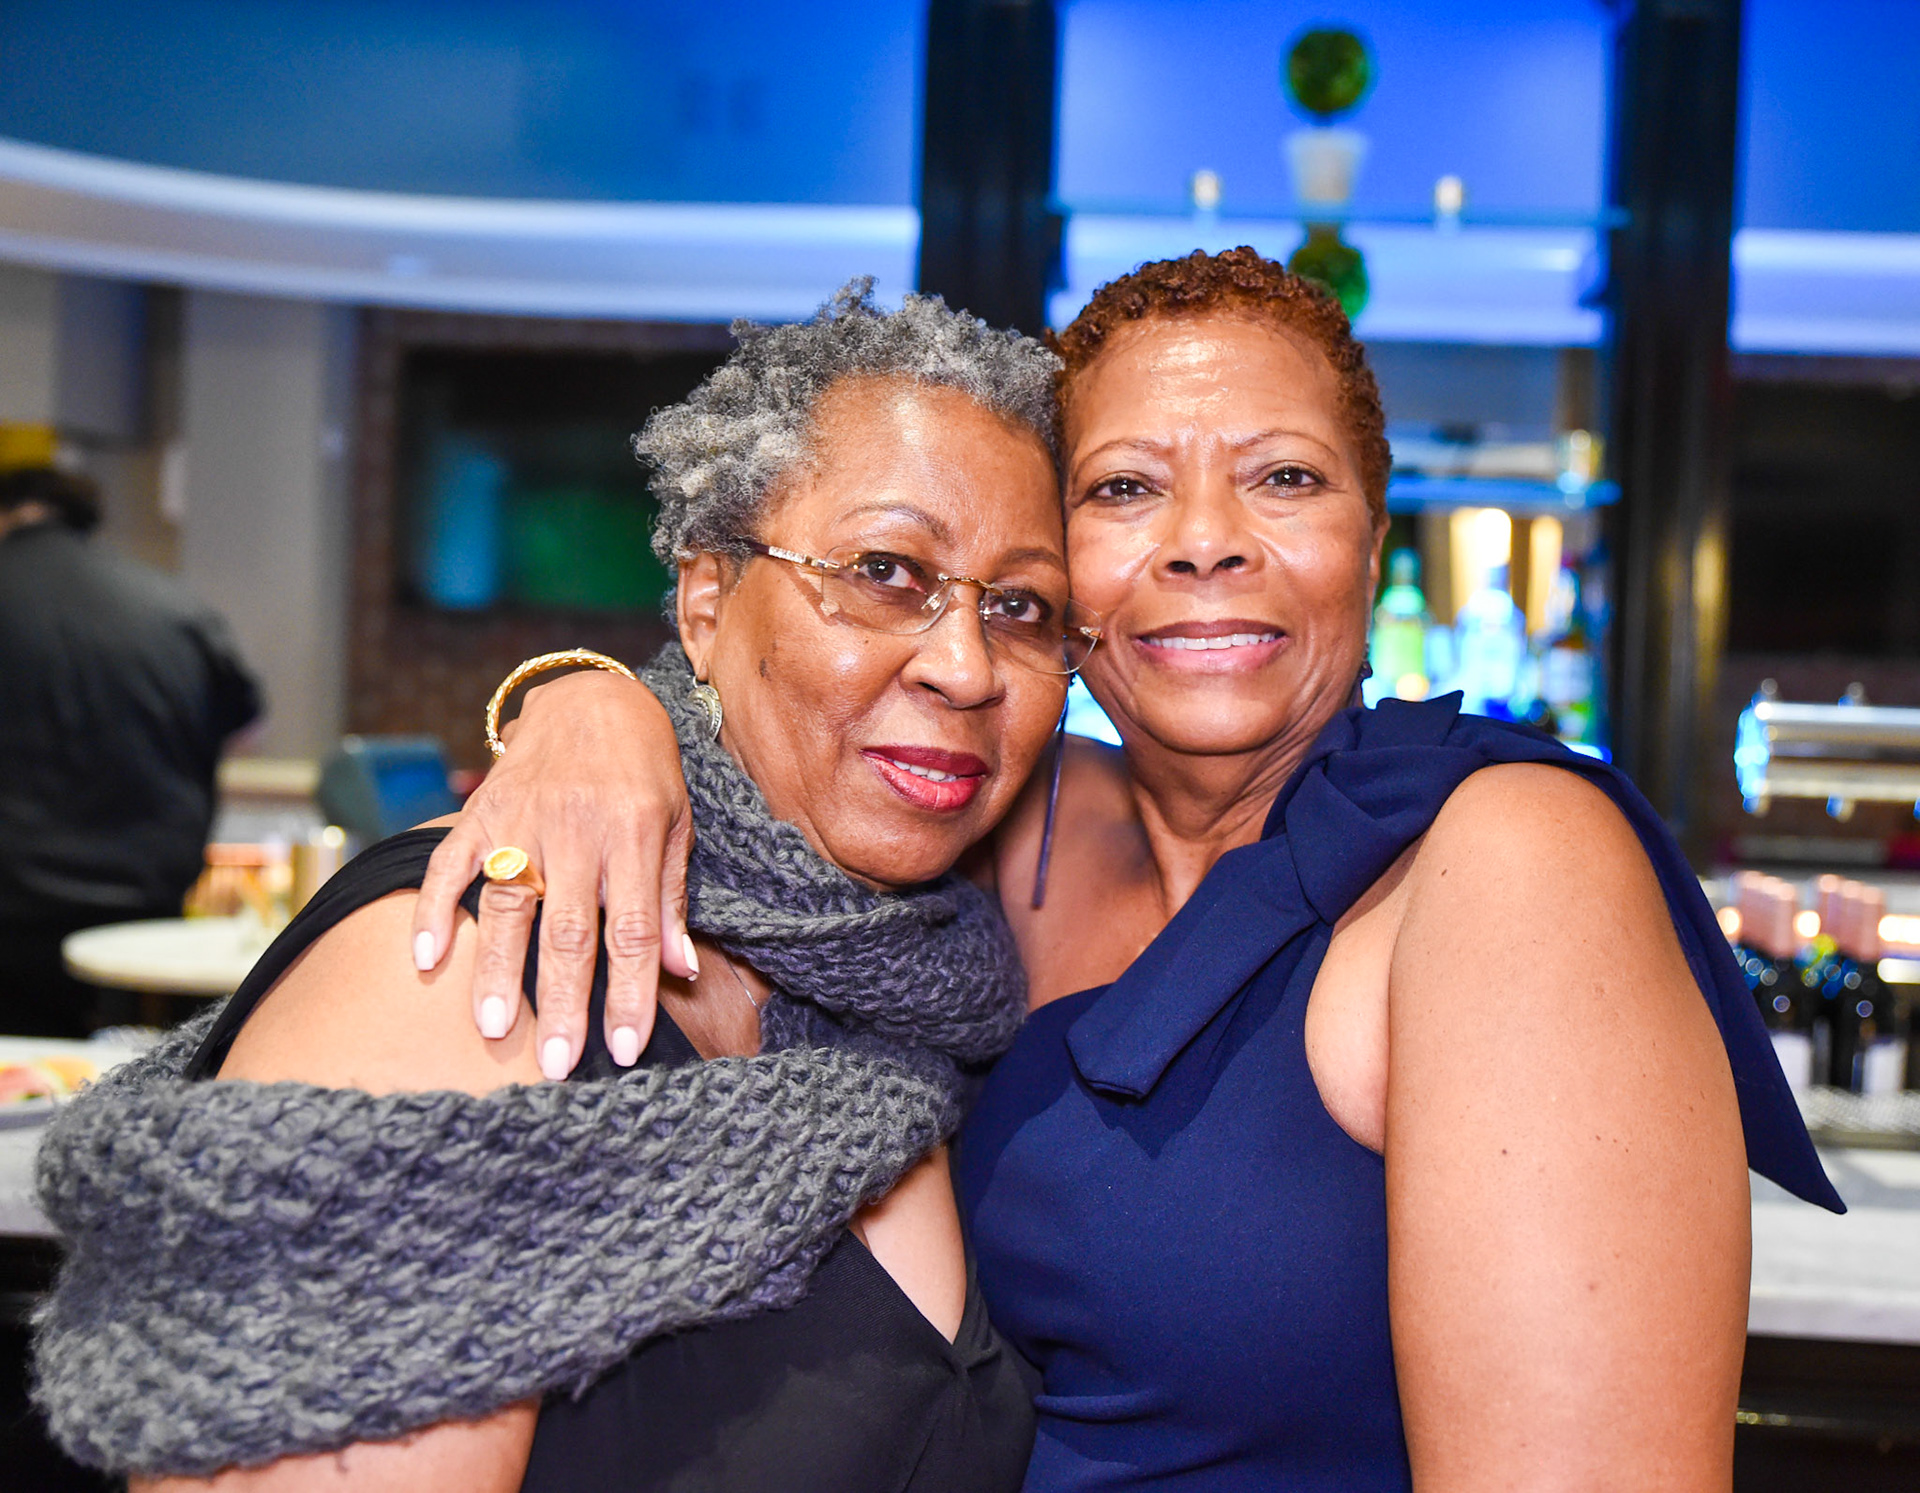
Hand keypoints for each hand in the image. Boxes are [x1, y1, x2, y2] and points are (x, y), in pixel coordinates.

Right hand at [411, 669, 695, 1077]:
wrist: (594, 699)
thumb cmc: (645, 772)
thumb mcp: (676, 826)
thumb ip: (670, 899)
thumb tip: (679, 971)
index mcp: (634, 835)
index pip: (632, 930)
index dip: (630, 993)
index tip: (625, 1048)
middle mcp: (576, 829)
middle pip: (567, 930)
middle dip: (563, 1002)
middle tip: (555, 1063)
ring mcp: (524, 818)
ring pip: (507, 904)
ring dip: (498, 971)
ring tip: (494, 1028)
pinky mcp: (483, 811)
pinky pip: (450, 862)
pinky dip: (435, 908)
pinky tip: (426, 958)